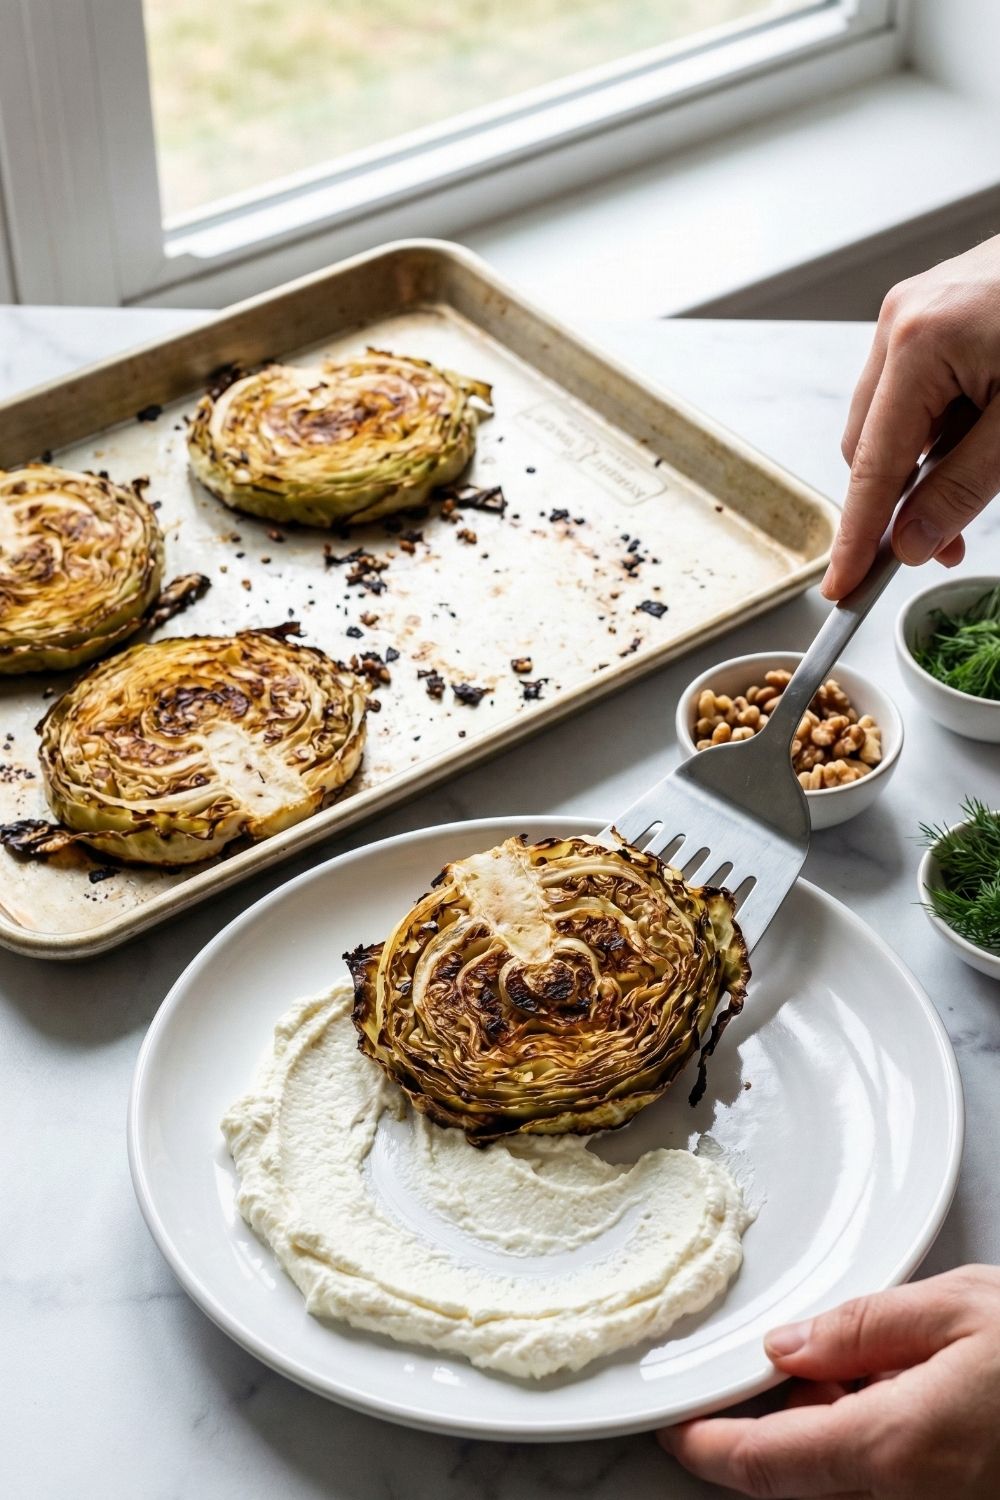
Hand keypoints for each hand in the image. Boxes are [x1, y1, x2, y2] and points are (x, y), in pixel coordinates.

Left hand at [659, 1266, 999, 1496]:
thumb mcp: (959, 1310)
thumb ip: (862, 1328)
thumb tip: (787, 1345)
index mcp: (891, 1446)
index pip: (762, 1462)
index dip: (705, 1445)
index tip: (671, 1427)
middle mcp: (909, 1499)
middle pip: (799, 1473)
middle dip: (782, 1417)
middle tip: (800, 1355)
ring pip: (844, 1479)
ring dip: (834, 1427)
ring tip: (886, 1364)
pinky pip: (888, 1483)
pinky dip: (873, 1440)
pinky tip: (912, 1392)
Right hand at [822, 235, 999, 598]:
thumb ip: (964, 486)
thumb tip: (911, 541)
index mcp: (918, 342)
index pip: (872, 466)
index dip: (856, 536)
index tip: (842, 588)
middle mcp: (901, 320)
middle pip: (869, 444)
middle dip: (897, 502)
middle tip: (940, 549)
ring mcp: (913, 311)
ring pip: (890, 420)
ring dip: (922, 466)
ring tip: (980, 479)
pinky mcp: (934, 311)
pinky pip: (914, 390)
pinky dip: (939, 429)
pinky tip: (980, 436)